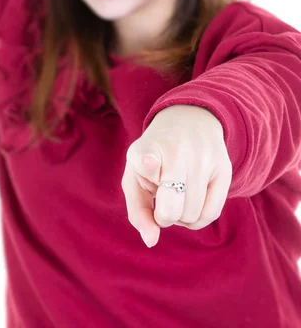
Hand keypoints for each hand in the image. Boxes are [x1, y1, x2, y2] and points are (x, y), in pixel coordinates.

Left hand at [121, 105, 231, 246]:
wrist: (188, 121)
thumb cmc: (155, 158)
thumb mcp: (136, 177)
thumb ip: (138, 211)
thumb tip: (151, 241)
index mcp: (147, 148)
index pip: (147, 158)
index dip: (148, 164)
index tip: (149, 163)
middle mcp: (177, 150)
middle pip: (171, 208)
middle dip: (164, 216)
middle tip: (163, 201)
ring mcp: (203, 157)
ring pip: (192, 214)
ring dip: (181, 218)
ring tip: (177, 198)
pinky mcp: (224, 168)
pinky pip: (211, 213)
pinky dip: (197, 219)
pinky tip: (191, 203)